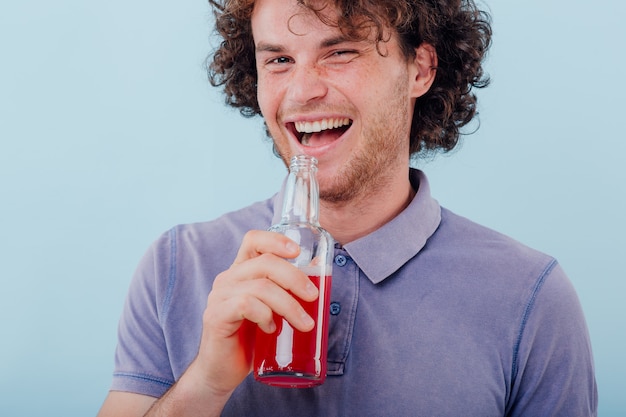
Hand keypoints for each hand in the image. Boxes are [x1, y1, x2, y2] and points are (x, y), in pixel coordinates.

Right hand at [193, 230, 319, 395]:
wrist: (222, 372)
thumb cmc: (250, 341)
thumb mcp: (272, 310)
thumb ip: (286, 292)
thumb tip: (319, 272)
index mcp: (241, 272)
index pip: (253, 240)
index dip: (276, 240)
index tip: (298, 252)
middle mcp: (227, 279)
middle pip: (265, 262)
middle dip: (295, 278)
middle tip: (313, 297)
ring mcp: (219, 297)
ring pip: (261, 286)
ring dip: (289, 304)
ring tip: (304, 324)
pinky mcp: (216, 316)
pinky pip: (246, 305)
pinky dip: (265, 315)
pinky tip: (271, 329)